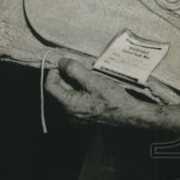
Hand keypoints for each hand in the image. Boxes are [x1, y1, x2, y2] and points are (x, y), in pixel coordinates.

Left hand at [45, 57, 163, 129]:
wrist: (129, 114)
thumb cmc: (113, 99)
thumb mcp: (93, 80)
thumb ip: (74, 70)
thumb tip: (61, 62)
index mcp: (68, 105)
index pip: (49, 86)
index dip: (54, 72)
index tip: (65, 64)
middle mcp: (68, 114)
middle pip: (57, 91)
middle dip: (65, 77)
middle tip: (78, 68)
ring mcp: (75, 118)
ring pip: (66, 95)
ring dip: (72, 83)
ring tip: (87, 77)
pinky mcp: (82, 118)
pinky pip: (74, 102)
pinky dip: (78, 91)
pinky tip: (90, 87)